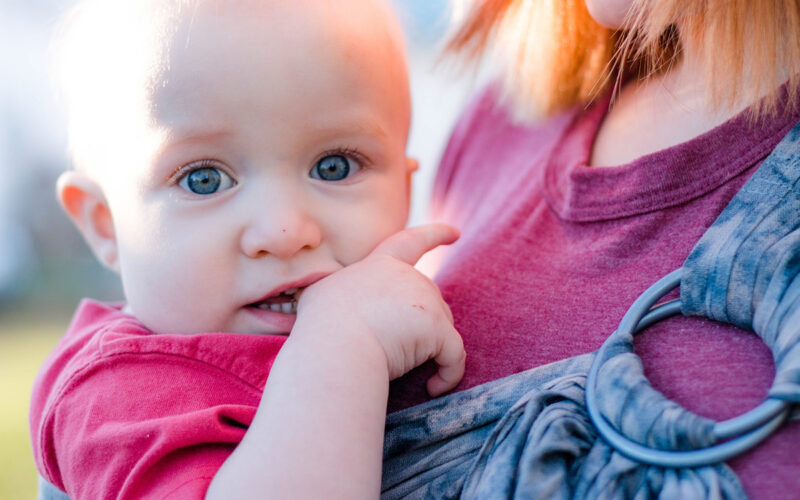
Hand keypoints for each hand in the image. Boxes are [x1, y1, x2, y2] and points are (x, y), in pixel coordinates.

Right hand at [296, 224, 464, 395]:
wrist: (333, 346)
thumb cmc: (319, 328)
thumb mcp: (322, 295)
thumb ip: (338, 293)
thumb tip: (337, 305)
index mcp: (379, 265)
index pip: (410, 242)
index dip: (434, 235)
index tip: (455, 233)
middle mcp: (407, 277)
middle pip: (429, 299)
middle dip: (421, 326)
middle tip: (393, 352)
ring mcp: (425, 301)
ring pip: (442, 328)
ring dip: (430, 352)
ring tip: (404, 372)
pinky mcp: (437, 329)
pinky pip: (454, 356)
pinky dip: (448, 374)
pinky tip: (434, 388)